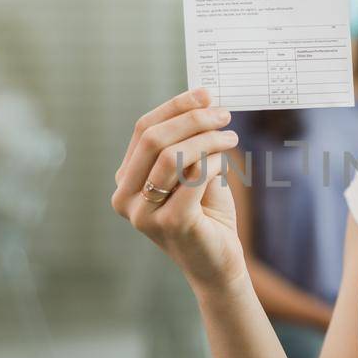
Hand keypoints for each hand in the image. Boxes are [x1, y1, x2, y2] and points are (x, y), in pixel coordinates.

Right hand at [111, 88, 244, 290]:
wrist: (217, 264)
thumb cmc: (205, 214)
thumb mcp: (192, 171)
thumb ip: (188, 141)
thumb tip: (202, 98)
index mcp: (126, 179)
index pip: (143, 129)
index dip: (175, 107)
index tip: (205, 93)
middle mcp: (125, 196)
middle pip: (154, 138)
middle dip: (192, 119)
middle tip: (224, 115)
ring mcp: (143, 213)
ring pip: (172, 156)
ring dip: (207, 140)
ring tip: (231, 138)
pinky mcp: (170, 223)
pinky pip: (193, 178)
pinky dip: (214, 164)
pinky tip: (227, 166)